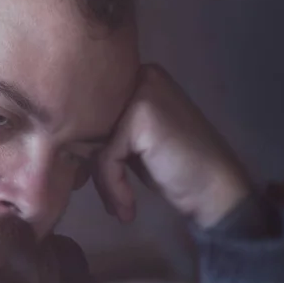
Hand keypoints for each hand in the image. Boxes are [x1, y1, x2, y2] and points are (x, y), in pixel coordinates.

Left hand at [93, 64, 251, 228]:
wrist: (217, 190)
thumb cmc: (177, 169)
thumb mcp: (135, 143)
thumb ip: (106, 132)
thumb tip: (66, 141)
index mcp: (139, 76)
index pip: (93, 113)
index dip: (89, 150)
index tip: (97, 183)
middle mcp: (141, 74)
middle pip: (90, 126)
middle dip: (94, 167)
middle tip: (109, 199)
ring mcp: (142, 92)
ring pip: (95, 143)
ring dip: (105, 184)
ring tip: (121, 208)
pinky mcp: (141, 116)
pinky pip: (106, 157)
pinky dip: (114, 188)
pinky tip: (128, 208)